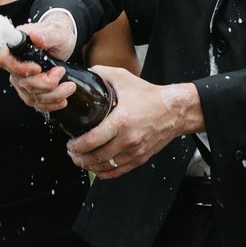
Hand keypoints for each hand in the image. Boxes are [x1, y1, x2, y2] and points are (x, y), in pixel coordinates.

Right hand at [1, 13, 78, 111]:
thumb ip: (46, 34)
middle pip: (22, 83)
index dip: (19, 68)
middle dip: (45, 83)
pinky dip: (51, 104)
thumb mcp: (56, 31)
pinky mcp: (30, 91)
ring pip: (31, 96)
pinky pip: (37, 103)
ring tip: (70, 86)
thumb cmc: (56, 33)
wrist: (62, 42)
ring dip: (53, 95)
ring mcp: (21, 80)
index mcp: (14, 47)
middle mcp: (14, 65)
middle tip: (61, 71)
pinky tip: (63, 100)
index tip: (38, 68)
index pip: (4, 60)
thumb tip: (35, 36)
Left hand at [66, 67, 201, 177]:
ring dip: (89, 166)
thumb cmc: (150, 95)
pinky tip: (97, 168)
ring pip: (106, 167)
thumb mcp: (124, 78)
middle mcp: (128, 139)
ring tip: (81, 160)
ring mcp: (135, 151)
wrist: (175, 110)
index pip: (92, 140)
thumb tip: (84, 74)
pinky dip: (105, 173)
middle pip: (97, 157)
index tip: (70, 144)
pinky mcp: (141, 158)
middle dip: (79, 158)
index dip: (76, 146)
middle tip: (72, 153)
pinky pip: (118, 172)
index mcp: (121, 121)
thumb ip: (101, 73)